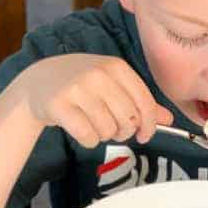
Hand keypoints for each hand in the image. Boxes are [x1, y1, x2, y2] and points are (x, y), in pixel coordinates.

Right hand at [21, 53, 172, 147]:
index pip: (144, 102)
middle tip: (113, 129)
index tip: (145, 135)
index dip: (149, 124)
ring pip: (108, 130)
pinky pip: (88, 137)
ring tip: (94, 124)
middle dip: (125, 131)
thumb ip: (140, 101)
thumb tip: (168, 119)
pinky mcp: (58, 105)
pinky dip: (88, 140)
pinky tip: (81, 130)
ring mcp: (77, 88)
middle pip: (129, 119)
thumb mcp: (113, 84)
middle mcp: (98, 74)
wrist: (38, 81)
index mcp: (116, 66)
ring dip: (104, 135)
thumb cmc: (83, 84)